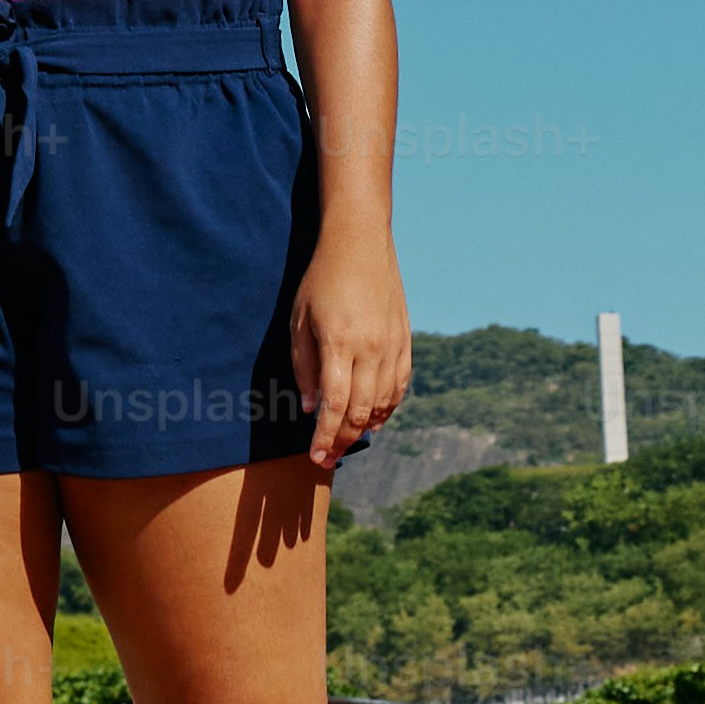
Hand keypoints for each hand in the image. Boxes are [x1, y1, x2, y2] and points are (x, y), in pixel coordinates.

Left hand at [291, 231, 410, 471]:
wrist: (360, 243)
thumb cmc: (321, 280)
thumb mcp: (299, 321)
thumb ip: (304, 366)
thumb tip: (309, 407)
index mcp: (340, 343)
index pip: (336, 405)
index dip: (325, 436)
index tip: (315, 458)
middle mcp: (371, 348)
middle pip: (362, 411)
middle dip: (343, 440)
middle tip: (327, 460)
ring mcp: (393, 345)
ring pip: (384, 402)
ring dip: (366, 428)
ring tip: (347, 442)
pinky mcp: (405, 340)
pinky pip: (401, 384)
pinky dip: (389, 407)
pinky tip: (376, 420)